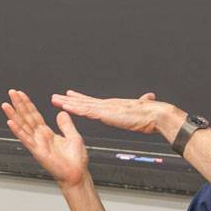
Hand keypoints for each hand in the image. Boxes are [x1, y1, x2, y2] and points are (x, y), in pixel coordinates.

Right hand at [2, 89, 90, 188]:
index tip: (21, 94)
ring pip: (22, 126)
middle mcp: (39, 137)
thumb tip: (62, 113)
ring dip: (13, 115)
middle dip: (18, 104)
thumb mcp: (74, 136)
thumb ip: (66, 124)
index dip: (27, 104)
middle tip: (11, 92)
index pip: (34, 115)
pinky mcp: (37, 151)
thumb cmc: (76, 160)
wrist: (76, 174)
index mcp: (47, 133)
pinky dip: (18, 130)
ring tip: (5, 104)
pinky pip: (26, 139)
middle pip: (26, 117)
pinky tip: (10, 122)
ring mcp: (36, 144)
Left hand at [49, 90, 176, 136]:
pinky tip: (65, 107)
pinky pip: (86, 111)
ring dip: (67, 103)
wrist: (156, 115)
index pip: (93, 102)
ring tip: (54, 99)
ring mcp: (105, 108)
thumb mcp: (144, 108)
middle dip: (68, 100)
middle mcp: (107, 104)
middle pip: (83, 102)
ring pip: (81, 105)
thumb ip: (143, 102)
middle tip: (55, 97)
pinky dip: (75, 109)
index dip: (81, 98)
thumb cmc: (152, 115)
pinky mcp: (106, 113)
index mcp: (114, 105)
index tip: (71, 95)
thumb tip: (149, 97)